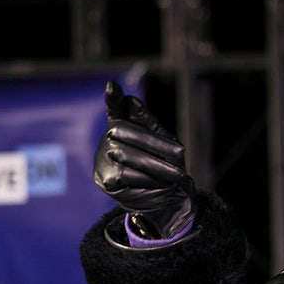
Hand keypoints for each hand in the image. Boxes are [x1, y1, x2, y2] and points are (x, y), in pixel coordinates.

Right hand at [93, 81, 196, 238]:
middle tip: (180, 153)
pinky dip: (147, 179)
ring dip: (156, 165)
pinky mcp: (104, 178)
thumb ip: (149, 122)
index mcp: (124, 124)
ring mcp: (102, 157)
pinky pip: (125, 174)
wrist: (165, 197)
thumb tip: (132, 101)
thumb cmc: (165, 163)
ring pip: (126, 154)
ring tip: (175, 174)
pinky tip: (159, 183)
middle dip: (155, 144)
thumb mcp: (165, 140)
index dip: (112, 98)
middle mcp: (109, 137)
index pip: (116, 107)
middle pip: (125, 131)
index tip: (111, 86)